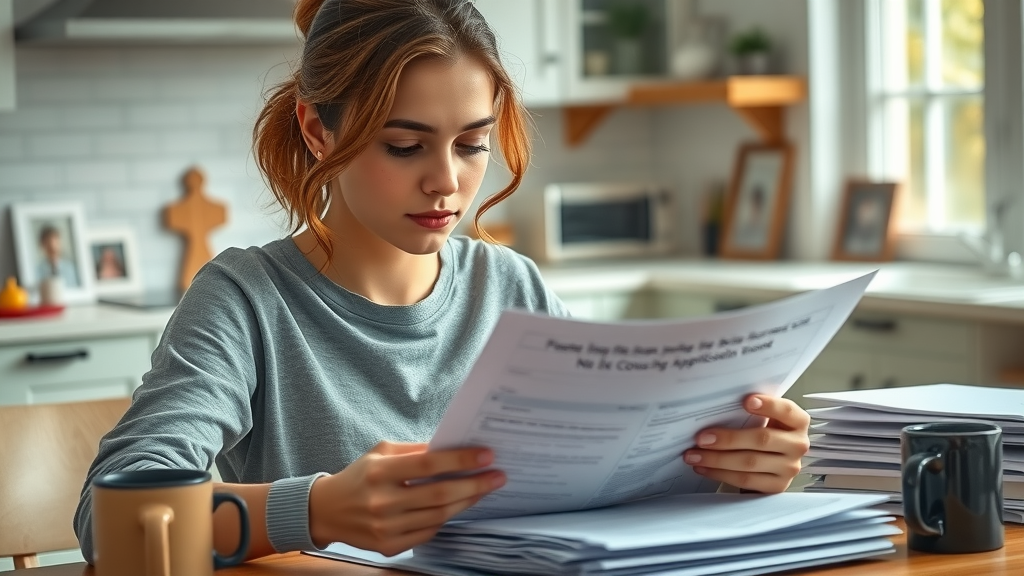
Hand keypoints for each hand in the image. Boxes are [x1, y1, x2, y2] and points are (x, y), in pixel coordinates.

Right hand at [308, 441, 504, 555]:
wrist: (326, 511)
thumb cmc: (359, 476)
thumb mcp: (381, 453)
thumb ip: (415, 451)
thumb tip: (452, 448)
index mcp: (379, 472)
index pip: (428, 464)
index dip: (460, 459)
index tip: (486, 455)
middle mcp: (382, 502)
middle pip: (439, 494)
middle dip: (474, 484)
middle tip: (498, 475)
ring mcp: (385, 527)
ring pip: (438, 516)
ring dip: (466, 501)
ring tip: (484, 489)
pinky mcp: (388, 546)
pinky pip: (428, 532)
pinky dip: (446, 519)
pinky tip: (458, 505)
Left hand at [682, 394, 809, 492]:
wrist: (774, 461)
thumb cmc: (764, 431)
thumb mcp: (765, 417)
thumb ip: (751, 410)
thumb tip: (715, 404)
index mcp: (797, 421)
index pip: (786, 410)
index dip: (768, 406)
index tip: (746, 401)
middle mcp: (798, 445)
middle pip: (762, 440)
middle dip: (728, 439)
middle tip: (701, 438)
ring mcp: (789, 468)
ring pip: (749, 463)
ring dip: (717, 460)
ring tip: (694, 455)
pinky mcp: (777, 486)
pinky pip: (745, 481)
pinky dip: (720, 474)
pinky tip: (704, 468)